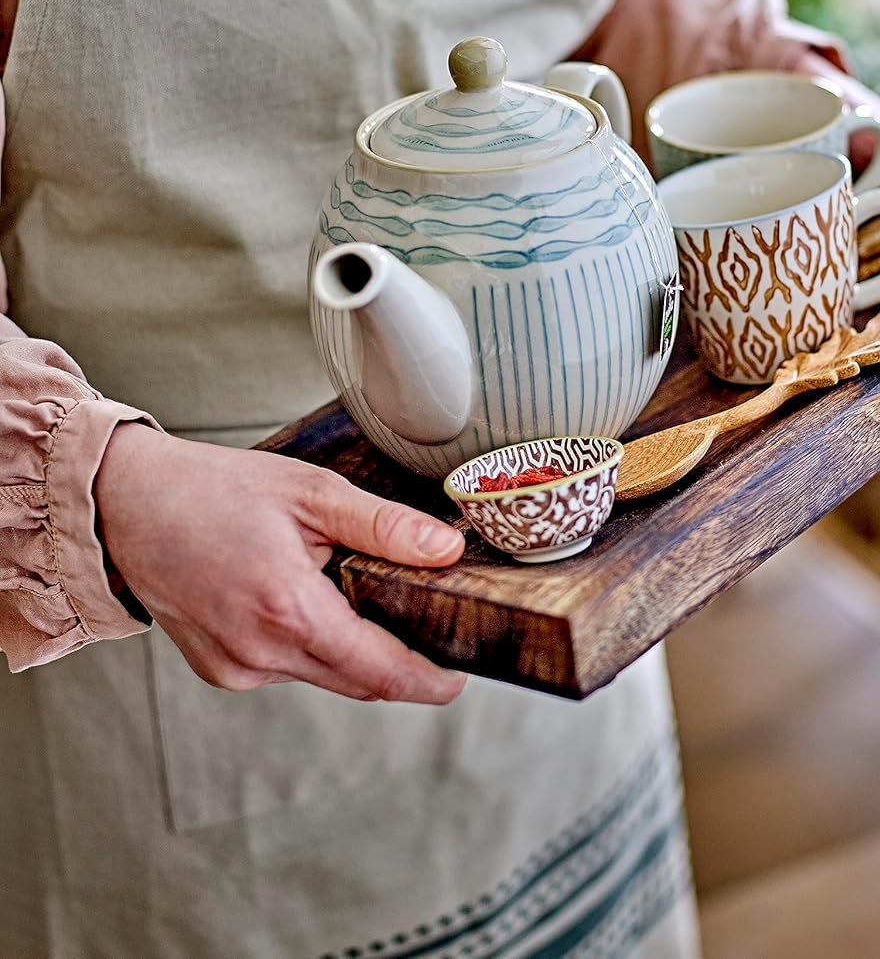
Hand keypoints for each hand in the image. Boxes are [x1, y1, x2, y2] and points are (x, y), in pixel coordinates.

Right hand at [95, 424, 466, 703]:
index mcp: (287, 610)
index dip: (427, 681)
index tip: (458, 678)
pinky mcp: (221, 671)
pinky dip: (311, 645)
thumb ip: (383, 527)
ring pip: (324, 677)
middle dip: (398, 664)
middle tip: (432, 630)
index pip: (379, 671)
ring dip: (352, 650)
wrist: (128, 504)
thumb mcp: (311, 492)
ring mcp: (236, 668)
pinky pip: (288, 669)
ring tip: (356, 594)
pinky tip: (302, 599)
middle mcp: (259, 653)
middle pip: (357, 682)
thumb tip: (446, 551)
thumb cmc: (216, 490)